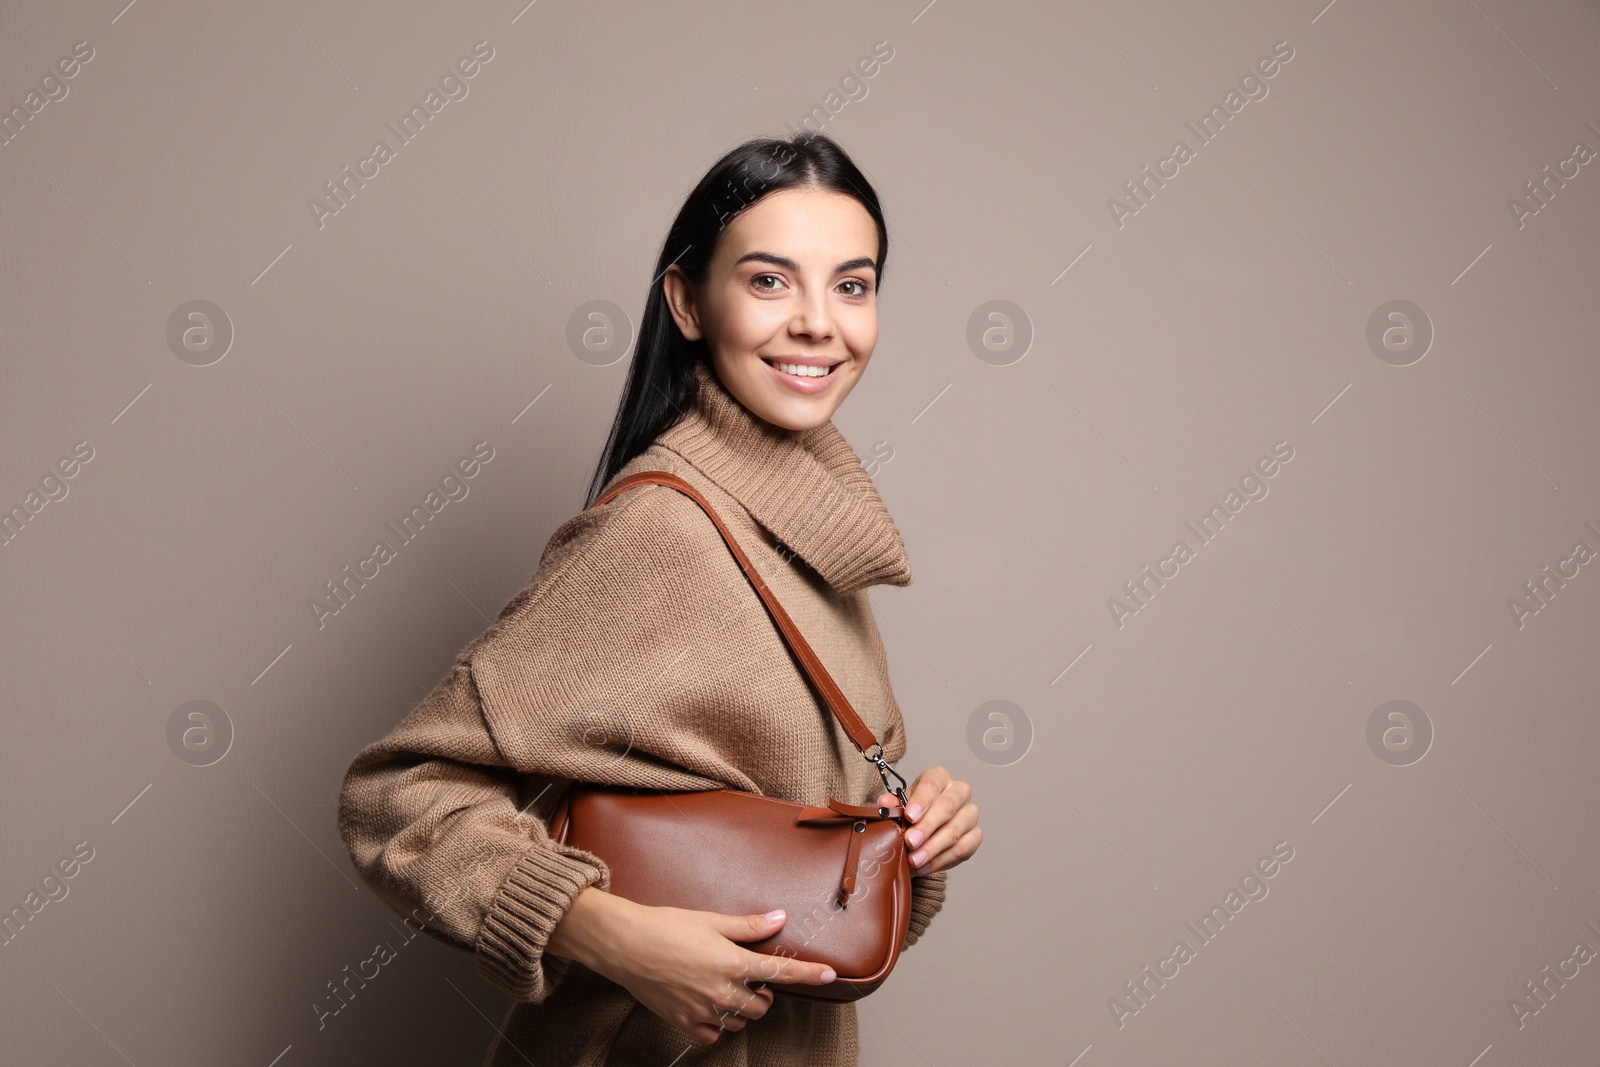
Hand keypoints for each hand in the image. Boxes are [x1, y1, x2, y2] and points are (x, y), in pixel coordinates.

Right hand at [573, 893, 836, 1045]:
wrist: (624, 945)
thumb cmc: (666, 926)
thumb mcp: (711, 920)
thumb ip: (748, 926)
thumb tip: (780, 918)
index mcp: (732, 962)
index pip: (780, 971)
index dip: (808, 973)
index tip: (830, 975)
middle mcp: (721, 991)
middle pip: (762, 1004)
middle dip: (763, 992)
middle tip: (749, 976)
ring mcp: (702, 1011)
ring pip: (740, 1021)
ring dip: (741, 1009)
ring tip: (726, 988)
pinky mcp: (683, 1023)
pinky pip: (713, 1035)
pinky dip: (717, 1025)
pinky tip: (709, 1007)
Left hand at [877, 765, 980, 875]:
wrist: (922, 836)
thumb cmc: (911, 816)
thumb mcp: (898, 809)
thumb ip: (891, 806)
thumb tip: (885, 803)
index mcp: (939, 778)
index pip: (932, 784)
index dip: (921, 800)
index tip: (909, 816)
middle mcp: (959, 792)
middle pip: (947, 806)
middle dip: (927, 826)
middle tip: (910, 841)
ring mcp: (970, 813)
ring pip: (955, 830)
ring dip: (932, 848)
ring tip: (914, 859)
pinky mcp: (975, 835)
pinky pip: (962, 849)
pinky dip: (941, 860)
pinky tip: (925, 865)